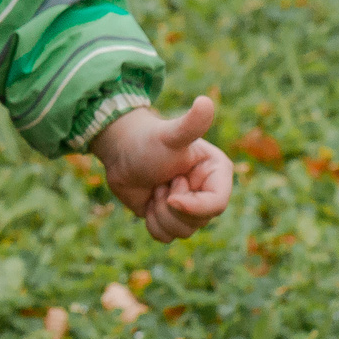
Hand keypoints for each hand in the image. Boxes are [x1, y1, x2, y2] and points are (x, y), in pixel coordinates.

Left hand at [90, 96, 234, 242]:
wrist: (121, 150)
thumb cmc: (148, 139)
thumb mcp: (170, 135)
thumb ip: (191, 124)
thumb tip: (206, 101)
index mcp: (217, 174)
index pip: (216, 206)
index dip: (192, 206)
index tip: (171, 196)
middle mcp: (207, 193)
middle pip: (198, 222)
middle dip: (171, 205)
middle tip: (162, 181)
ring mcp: (189, 208)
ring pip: (181, 232)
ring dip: (160, 213)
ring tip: (154, 188)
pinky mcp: (170, 218)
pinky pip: (165, 237)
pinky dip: (151, 222)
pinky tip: (148, 201)